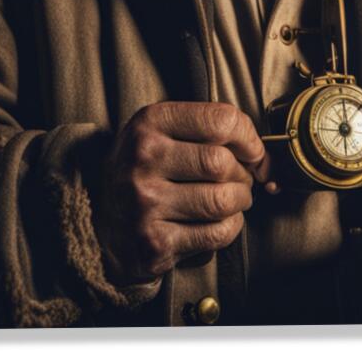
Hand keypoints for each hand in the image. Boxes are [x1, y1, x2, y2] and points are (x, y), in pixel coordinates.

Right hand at [91, 101, 270, 286]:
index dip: (248, 137)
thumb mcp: (161, 131)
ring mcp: (146, 202)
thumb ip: (206, 127)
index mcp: (150, 122)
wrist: (100, 219)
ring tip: (232, 198)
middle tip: (239, 178)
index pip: (220, 120)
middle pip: (223, 162)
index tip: (252, 150)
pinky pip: (216, 233)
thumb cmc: (143, 169)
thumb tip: (262, 154)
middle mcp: (144, 158)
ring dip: (239, 201)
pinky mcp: (155, 242)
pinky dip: (230, 227)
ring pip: (223, 200)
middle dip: (243, 173)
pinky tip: (220, 220)